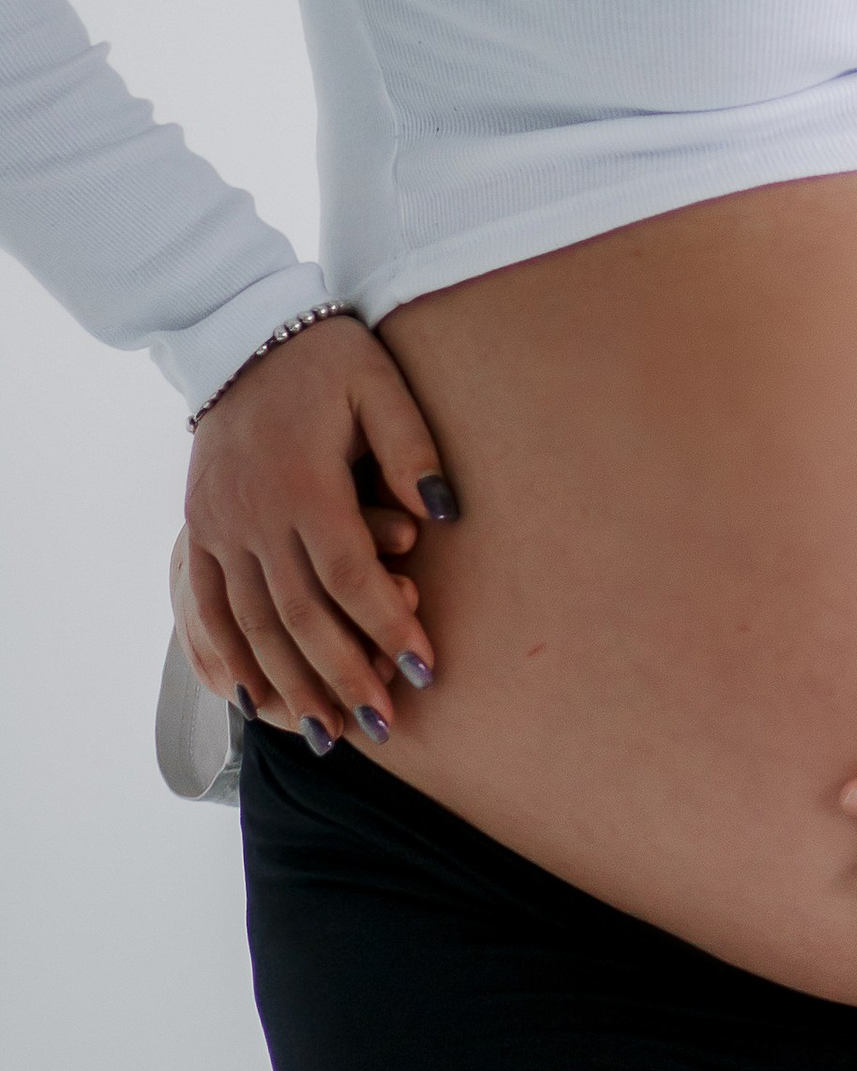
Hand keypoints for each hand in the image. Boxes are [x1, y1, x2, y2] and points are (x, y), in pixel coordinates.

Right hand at [180, 315, 454, 748]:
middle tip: (384, 727)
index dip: (389, 628)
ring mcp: (220, 527)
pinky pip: (207, 607)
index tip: (427, 671)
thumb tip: (444, 514)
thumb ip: (411, 448)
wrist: (240, 337)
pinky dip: (229, 657)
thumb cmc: (327, 360)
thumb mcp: (381, 385)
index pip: (351, 578)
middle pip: (302, 617)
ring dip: (290, 684)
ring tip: (328, 734)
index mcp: (306, 486)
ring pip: (254, 625)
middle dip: (346, 677)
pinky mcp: (198, 529)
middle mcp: (256, 517)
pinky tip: (253, 699)